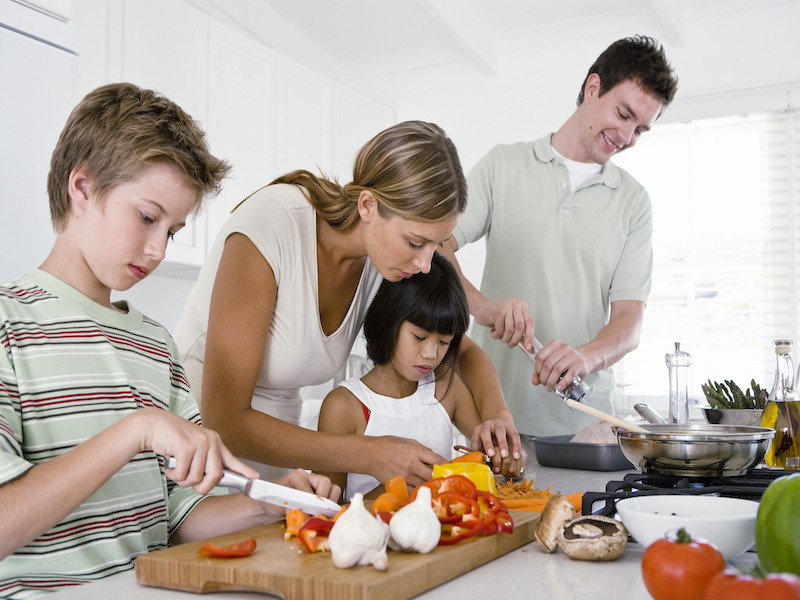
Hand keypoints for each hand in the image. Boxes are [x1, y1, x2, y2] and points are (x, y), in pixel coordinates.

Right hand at [138, 408, 258, 494]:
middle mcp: (210, 441)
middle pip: (215, 477)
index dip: (244, 471)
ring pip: (196, 478)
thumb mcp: (194, 447)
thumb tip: (213, 479)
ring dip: (182, 480)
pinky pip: (182, 475)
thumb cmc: (172, 439)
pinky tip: (170, 465)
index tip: (255, 478)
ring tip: (176, 469)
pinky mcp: (186, 448)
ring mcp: (199, 443)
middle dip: (201, 487)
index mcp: (214, 441)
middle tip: (188, 482)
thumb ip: (205, 460)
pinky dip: (173, 475)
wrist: (153, 425)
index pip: (232, 459)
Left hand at [259, 469, 342, 520]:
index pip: (309, 487)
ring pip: (333, 489)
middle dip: (322, 500)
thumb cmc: (272, 501)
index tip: (310, 513)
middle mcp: (310, 477)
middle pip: (325, 483)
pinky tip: (321, 514)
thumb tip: (300, 512)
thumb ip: (289, 508)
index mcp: (297, 476)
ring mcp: (317, 484)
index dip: (310, 502)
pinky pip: (333, 497)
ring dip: (328, 503)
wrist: (271, 504)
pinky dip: (330, 507)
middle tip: (315, 513)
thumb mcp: (277, 504)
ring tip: (318, 513)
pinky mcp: (322, 492)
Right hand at [366, 436, 448, 487]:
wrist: (370, 454)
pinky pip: (412, 491)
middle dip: (440, 477)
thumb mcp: (408, 441)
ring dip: (430, 485)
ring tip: (435, 485)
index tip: (450, 468)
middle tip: (444, 478)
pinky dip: (418, 491)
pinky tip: (421, 490)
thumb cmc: (388, 445)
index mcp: (416, 451)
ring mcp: (405, 476)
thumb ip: (422, 450)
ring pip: (424, 484)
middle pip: (433, 475)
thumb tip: (433, 458)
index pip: (438, 459)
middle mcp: (412, 464)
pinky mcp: (398, 484)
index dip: (446, 465)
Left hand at [470, 418, 523, 474]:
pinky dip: (516, 446)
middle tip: (492, 455)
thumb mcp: (482, 443)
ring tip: (505, 456)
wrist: (499, 425)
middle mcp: (487, 425)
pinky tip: (516, 456)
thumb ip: (481, 452)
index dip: (476, 446)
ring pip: (500, 431)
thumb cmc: (489, 439)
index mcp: (478, 430)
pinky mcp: (510, 426)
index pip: (474, 438)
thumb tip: (481, 464)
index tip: (479, 456)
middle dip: (488, 443)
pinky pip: (514, 435)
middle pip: (485, 432)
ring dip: (502, 444)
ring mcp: (499, 424)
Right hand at [472, 297, 534, 349]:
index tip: (528, 346)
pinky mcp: (498, 312)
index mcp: (522, 306)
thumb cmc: (495, 315)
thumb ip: (519, 330)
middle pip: (520, 327)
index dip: (530, 336)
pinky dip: (496, 335)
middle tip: (510, 344)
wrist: (480, 307)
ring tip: (500, 337)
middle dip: (515, 340)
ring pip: (510, 330)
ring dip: (504, 338)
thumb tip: (526, 343)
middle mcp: (516, 304)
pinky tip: (493, 331)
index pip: (530, 323)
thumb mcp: (510, 320)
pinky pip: (500, 330)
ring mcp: (507, 307)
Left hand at [531, 340, 590, 392]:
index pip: (540, 356)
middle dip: (543, 377)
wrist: (586, 358)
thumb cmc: (568, 360)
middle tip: (544, 383)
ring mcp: (572, 356)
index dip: (537, 368)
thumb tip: (534, 380)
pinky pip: (569, 375)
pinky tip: (559, 387)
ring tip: (550, 387)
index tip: (538, 376)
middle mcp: (563, 348)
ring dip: (551, 381)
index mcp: (555, 345)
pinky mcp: (579, 365)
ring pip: (557, 369)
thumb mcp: (554, 361)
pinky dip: (562, 383)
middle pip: (548, 364)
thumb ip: (542, 370)